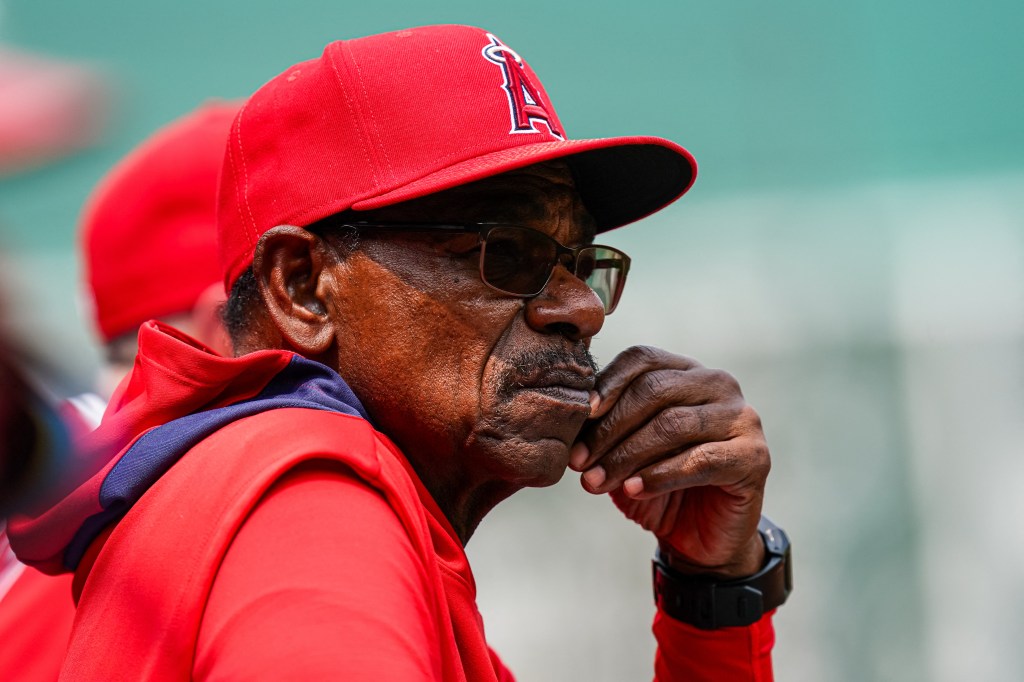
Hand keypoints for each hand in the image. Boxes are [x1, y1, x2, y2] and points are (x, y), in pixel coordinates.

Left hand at [569, 346, 769, 578]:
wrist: (700, 538)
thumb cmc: (656, 485)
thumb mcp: (622, 450)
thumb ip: (603, 426)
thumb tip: (569, 414)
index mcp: (686, 371)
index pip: (642, 359)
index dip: (607, 384)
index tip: (579, 416)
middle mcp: (718, 385)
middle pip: (654, 390)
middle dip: (610, 428)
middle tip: (579, 461)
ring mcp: (742, 418)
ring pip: (673, 424)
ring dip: (626, 455)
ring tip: (596, 481)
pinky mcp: (754, 457)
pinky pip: (699, 460)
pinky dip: (659, 475)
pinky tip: (632, 490)